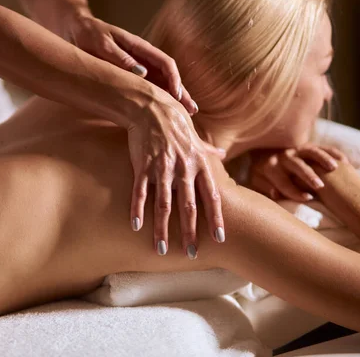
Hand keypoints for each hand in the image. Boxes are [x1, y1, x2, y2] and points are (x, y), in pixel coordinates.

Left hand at [65, 10, 198, 115]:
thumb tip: (142, 74)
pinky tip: (163, 113)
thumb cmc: (88, 35)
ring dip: (174, 98)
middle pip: (168, 76)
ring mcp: (139, 67)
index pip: (165, 63)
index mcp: (140, 47)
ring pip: (161, 84)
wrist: (76, 30)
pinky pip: (148, 89)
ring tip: (186, 115)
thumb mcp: (102, 44)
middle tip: (192, 111)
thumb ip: (120, 58)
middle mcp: (143, 58)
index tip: (178, 96)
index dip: (174, 80)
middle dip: (181, 93)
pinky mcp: (130, 76)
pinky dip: (158, 100)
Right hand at [127, 99, 226, 258]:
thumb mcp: (196, 137)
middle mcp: (183, 169)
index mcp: (199, 164)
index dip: (215, 218)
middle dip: (190, 232)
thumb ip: (209, 151)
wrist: (151, 107)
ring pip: (163, 205)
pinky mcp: (143, 166)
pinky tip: (136, 226)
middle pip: (188, 207)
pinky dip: (138, 210)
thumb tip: (223, 154)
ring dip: (162, 229)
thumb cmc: (175, 121)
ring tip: (161, 249)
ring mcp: (162, 168)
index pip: (211, 197)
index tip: (219, 238)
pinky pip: (140, 192)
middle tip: (191, 253)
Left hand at [249, 144, 348, 201]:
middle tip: (320, 186)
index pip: (282, 181)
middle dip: (308, 175)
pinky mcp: (308, 146)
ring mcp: (297, 149)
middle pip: (296, 165)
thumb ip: (265, 188)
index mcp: (269, 167)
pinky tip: (344, 162)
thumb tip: (275, 193)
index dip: (293, 190)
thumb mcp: (259, 182)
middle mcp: (283, 156)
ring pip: (311, 152)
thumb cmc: (264, 176)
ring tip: (334, 168)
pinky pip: (323, 147)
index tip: (307, 198)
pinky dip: (333, 153)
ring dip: (322, 159)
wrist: (262, 153)